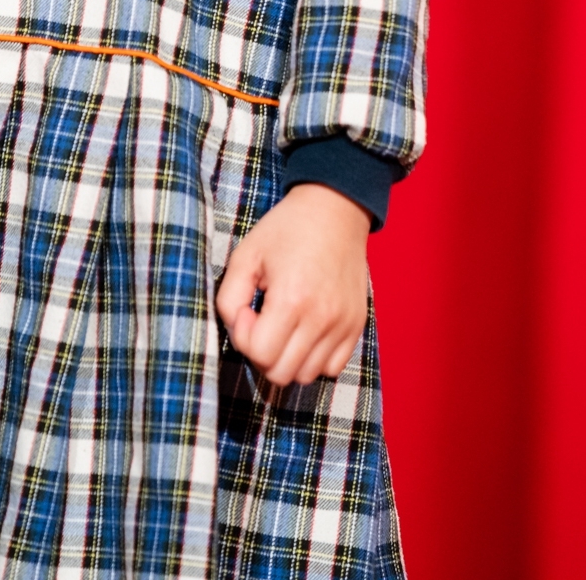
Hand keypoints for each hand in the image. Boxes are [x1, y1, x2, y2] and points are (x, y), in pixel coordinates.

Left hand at [215, 184, 369, 387]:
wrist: (334, 210)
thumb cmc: (285, 230)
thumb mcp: (245, 255)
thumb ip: (229, 298)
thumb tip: (239, 329)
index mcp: (291, 299)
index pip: (260, 354)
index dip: (245, 336)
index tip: (248, 309)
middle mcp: (321, 318)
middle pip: (282, 373)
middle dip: (262, 352)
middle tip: (262, 320)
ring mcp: (343, 325)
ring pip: (307, 375)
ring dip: (287, 358)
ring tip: (283, 325)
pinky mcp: (356, 326)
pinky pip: (332, 367)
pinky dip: (313, 358)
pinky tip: (304, 330)